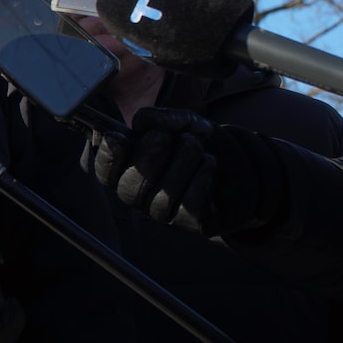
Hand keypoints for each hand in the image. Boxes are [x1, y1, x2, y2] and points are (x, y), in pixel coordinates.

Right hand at [84, 108, 216, 230]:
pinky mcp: (187, 223)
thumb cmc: (198, 143)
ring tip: (195, 145)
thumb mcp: (182, 122)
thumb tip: (140, 121)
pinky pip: (187, 209)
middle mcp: (139, 194)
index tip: (116, 137)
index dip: (106, 157)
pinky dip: (199, 182)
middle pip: (129, 188)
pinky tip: (209, 164)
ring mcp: (161, 212)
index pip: (105, 172)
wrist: (238, 165)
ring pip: (159, 199)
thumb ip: (162, 119)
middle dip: (146, 158)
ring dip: (179, 166)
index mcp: (127, 168)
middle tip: (163, 137)